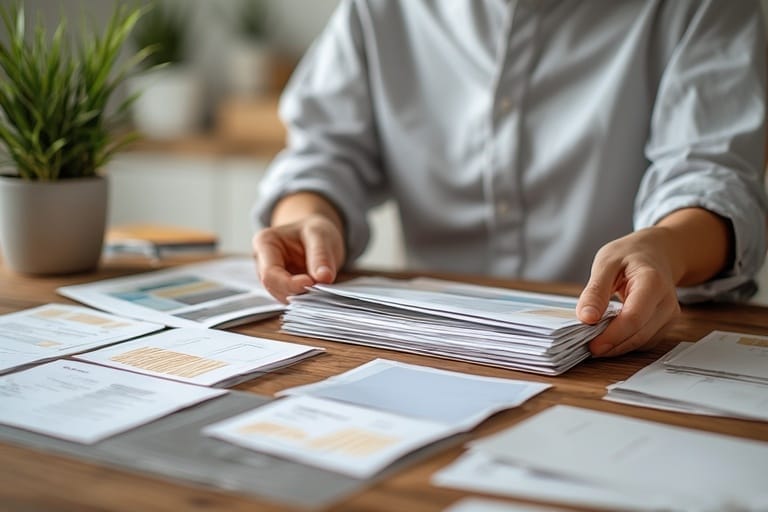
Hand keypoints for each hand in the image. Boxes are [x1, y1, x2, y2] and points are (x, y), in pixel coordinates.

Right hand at [252, 213, 345, 302]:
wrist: (317, 234)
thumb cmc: (315, 230)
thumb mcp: (321, 235)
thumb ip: (321, 256)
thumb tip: (324, 278)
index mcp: (265, 243)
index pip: (270, 273)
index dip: (289, 283)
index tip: (312, 283)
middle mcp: (262, 262)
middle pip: (274, 287)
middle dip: (297, 291)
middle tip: (322, 288)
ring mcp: (270, 276)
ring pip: (282, 296)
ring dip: (302, 297)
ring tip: (322, 287)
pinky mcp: (281, 287)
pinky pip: (291, 298)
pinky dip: (305, 298)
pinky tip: (317, 292)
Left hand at [576, 228, 680, 356]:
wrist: (656, 252)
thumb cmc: (629, 255)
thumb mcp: (605, 263)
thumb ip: (595, 291)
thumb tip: (586, 318)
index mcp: (653, 282)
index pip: (633, 318)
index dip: (612, 335)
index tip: (591, 345)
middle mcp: (666, 302)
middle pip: (639, 334)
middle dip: (611, 345)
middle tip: (586, 346)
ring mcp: (669, 314)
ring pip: (642, 342)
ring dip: (617, 346)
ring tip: (594, 341)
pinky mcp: (666, 324)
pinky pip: (644, 341)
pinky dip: (625, 343)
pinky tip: (609, 337)